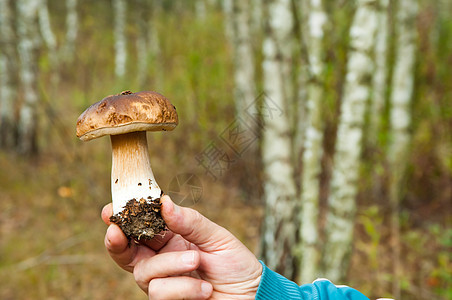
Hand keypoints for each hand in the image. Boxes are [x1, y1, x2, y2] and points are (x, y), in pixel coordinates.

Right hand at [101, 195, 261, 298]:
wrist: (251, 295)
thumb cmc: (235, 264)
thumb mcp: (217, 237)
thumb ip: (190, 222)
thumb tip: (164, 202)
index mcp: (171, 239)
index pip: (140, 228)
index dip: (122, 220)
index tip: (109, 211)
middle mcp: (162, 260)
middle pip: (127, 253)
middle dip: (117, 242)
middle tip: (116, 232)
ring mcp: (164, 283)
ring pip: (145, 273)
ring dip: (171, 264)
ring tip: (197, 260)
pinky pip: (160, 293)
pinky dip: (183, 287)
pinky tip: (204, 288)